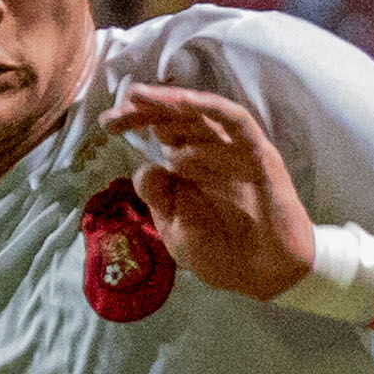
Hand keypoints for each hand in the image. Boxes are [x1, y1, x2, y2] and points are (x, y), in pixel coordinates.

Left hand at [100, 79, 314, 301]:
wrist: (267, 276)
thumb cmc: (222, 256)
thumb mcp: (175, 231)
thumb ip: (158, 198)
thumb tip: (147, 167)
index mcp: (189, 169)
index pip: (159, 133)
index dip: (133, 123)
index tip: (107, 125)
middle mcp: (209, 154)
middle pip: (175, 118)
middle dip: (144, 109)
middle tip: (120, 108)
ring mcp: (234, 151)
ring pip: (200, 114)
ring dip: (169, 102)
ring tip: (140, 97)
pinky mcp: (257, 152)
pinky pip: (235, 121)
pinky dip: (210, 108)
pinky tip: (183, 102)